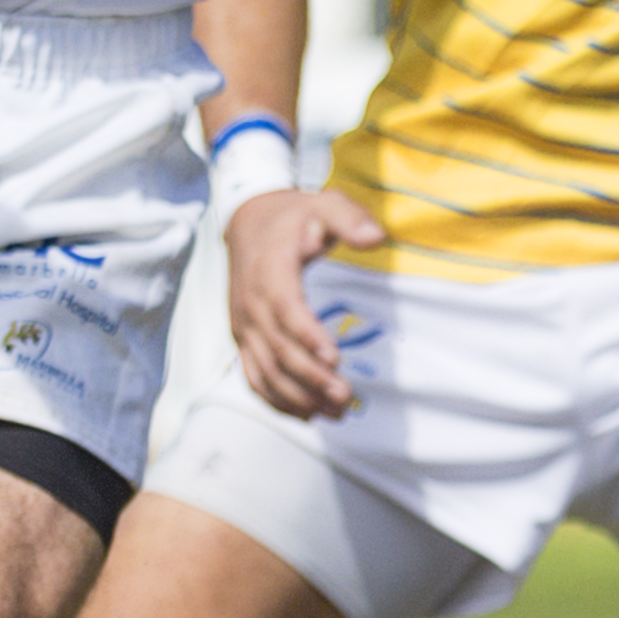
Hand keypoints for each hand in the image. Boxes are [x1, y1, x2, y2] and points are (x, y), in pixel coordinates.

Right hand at [221, 181, 389, 417]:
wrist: (247, 221)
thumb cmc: (292, 217)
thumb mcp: (323, 204)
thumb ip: (349, 218)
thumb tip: (375, 237)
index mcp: (269, 271)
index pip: (286, 309)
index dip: (308, 336)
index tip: (334, 357)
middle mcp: (250, 303)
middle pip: (278, 349)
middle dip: (311, 378)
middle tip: (345, 396)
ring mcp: (243, 325)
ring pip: (265, 370)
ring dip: (298, 396)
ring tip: (335, 412)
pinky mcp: (243, 338)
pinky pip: (253, 376)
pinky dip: (276, 399)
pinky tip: (306, 413)